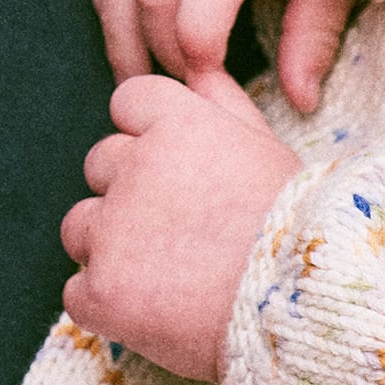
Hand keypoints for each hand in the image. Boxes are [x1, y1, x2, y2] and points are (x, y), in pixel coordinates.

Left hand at [59, 70, 302, 378]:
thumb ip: (224, 105)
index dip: (147, 136)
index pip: (127, 102)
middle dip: (129, 195)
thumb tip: (197, 68)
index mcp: (178, 123)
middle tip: (183, 234)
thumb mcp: (269, 150)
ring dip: (110, 248)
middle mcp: (136, 166)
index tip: (176, 172)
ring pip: (80, 226)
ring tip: (168, 277)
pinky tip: (154, 315)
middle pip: (100, 164)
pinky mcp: (100, 290)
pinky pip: (76, 291)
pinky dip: (106, 306)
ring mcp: (113, 230)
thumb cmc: (299, 231)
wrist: (307, 312)